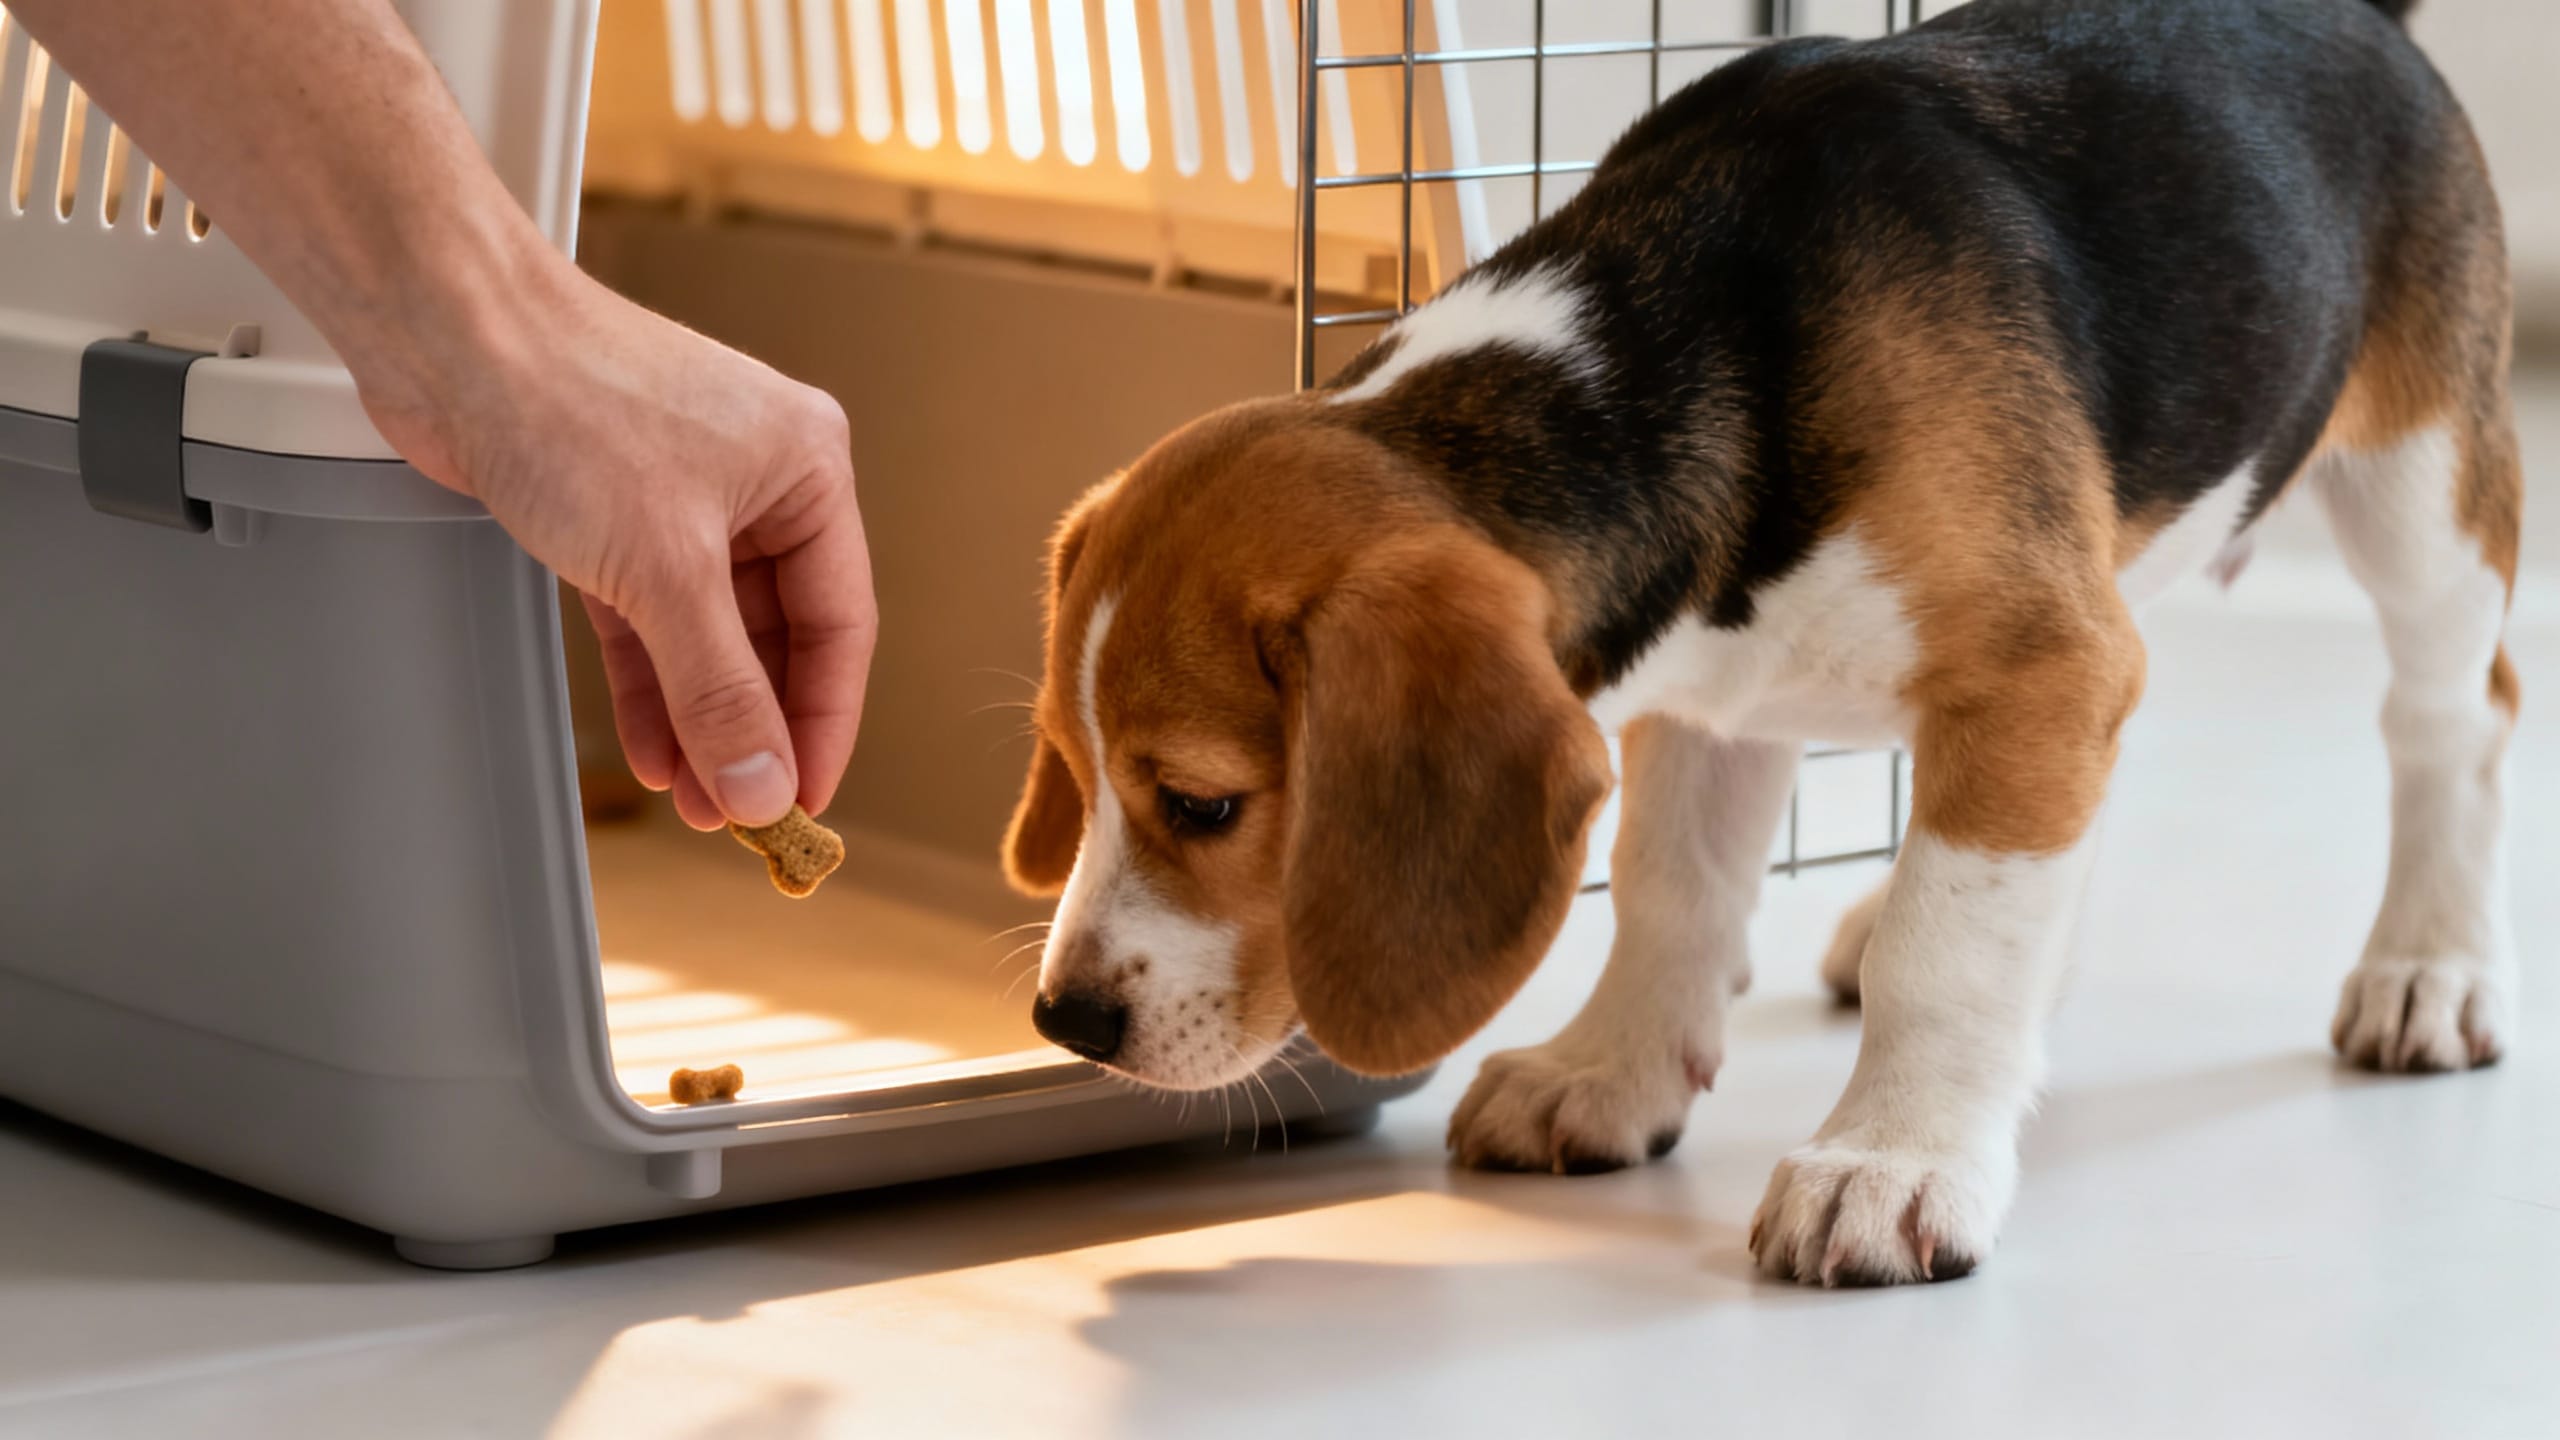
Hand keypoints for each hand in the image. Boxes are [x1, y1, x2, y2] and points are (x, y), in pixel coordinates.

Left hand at [362, 268, 875, 830]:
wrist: (445, 331)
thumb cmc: (567, 398)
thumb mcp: (663, 568)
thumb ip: (717, 686)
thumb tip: (764, 782)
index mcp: (806, 469)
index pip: (840, 624)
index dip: (824, 722)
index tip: (806, 802)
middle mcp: (756, 482)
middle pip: (776, 636)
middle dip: (753, 730)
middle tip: (742, 814)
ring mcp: (683, 500)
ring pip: (709, 636)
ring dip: (700, 719)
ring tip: (695, 800)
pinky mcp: (614, 516)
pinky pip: (650, 621)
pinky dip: (651, 684)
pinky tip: (653, 747)